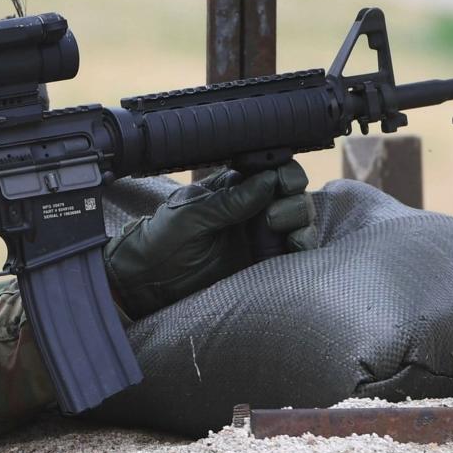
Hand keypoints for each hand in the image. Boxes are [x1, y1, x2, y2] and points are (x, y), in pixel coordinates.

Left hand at [103, 161, 316, 319]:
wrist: (149, 282)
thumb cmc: (162, 240)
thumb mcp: (193, 214)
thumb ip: (231, 200)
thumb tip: (269, 179)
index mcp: (232, 187)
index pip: (270, 170)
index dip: (282, 171)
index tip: (280, 180)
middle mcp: (252, 208)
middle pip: (291, 192)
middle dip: (292, 196)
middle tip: (271, 214)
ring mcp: (260, 235)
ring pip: (298, 218)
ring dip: (299, 219)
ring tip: (278, 227)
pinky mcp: (265, 262)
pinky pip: (295, 250)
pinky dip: (303, 244)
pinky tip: (295, 245)